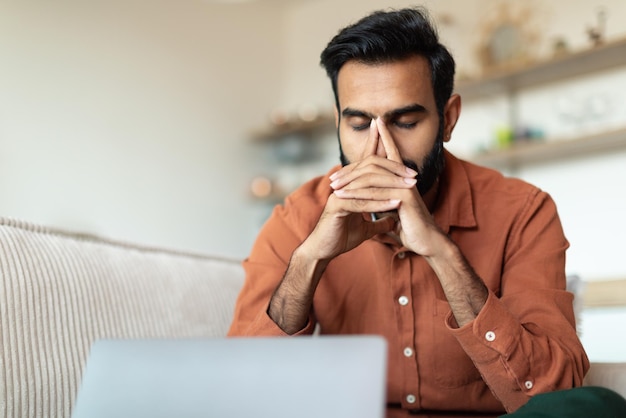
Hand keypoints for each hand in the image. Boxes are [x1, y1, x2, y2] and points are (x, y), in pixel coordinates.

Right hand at [302, 119, 415, 261]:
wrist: (323, 251)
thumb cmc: (340, 237)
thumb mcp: (365, 229)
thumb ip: (379, 222)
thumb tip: (393, 221)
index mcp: (350, 186)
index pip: (367, 164)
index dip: (379, 148)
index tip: (395, 141)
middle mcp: (344, 185)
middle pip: (370, 166)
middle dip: (393, 168)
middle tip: (413, 174)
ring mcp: (339, 193)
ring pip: (368, 183)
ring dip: (391, 185)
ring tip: (410, 187)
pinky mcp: (337, 206)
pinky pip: (361, 202)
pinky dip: (380, 203)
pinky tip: (396, 204)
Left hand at [331, 118, 444, 256]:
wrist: (427, 242)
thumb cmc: (411, 226)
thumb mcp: (395, 209)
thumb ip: (385, 198)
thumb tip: (374, 196)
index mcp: (404, 178)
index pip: (392, 152)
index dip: (384, 136)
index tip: (375, 122)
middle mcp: (406, 177)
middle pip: (375, 163)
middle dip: (351, 169)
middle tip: (333, 177)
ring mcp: (406, 186)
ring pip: (372, 177)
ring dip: (349, 182)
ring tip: (333, 187)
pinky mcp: (404, 198)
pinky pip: (375, 193)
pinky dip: (357, 194)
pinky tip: (342, 197)